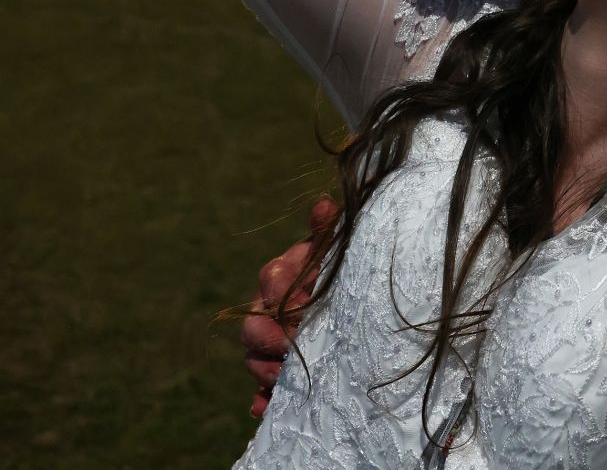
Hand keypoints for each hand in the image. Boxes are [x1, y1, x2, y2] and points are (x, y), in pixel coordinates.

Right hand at [240, 196, 336, 417]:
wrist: (348, 302)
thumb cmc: (339, 269)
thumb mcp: (336, 250)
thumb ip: (327, 232)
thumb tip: (324, 203)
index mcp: (282, 277)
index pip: (271, 279)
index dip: (280, 289)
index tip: (296, 299)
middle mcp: (268, 310)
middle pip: (253, 325)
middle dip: (267, 337)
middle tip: (289, 346)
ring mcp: (269, 343)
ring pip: (253, 358)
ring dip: (264, 370)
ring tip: (282, 378)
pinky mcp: (276, 370)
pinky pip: (261, 389)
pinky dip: (261, 399)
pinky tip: (262, 407)